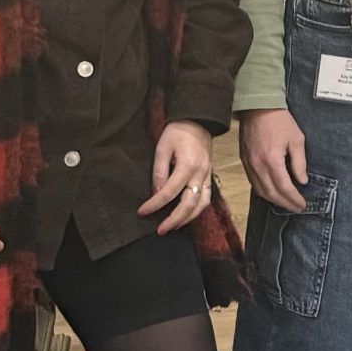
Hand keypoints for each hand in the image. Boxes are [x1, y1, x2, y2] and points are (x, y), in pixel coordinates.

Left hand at [140, 120, 215, 234]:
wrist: (198, 121)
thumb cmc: (178, 131)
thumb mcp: (162, 147)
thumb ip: (159, 171)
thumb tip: (156, 192)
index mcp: (188, 165)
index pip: (170, 192)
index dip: (154, 204)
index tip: (142, 212)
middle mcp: (200, 173)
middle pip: (189, 204)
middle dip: (174, 220)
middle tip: (160, 230)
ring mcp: (207, 175)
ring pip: (202, 204)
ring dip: (188, 218)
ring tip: (174, 226)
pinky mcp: (209, 176)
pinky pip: (207, 198)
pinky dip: (197, 210)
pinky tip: (186, 215)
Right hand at [238, 108, 309, 212]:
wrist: (257, 107)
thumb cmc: (280, 121)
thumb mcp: (297, 140)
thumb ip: (299, 162)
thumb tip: (302, 181)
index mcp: (271, 160)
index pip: (284, 187)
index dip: (293, 199)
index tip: (302, 204)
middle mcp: (257, 166)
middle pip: (271, 193)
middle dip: (284, 203)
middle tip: (296, 208)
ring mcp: (248, 164)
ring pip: (260, 190)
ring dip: (273, 200)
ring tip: (286, 203)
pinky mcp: (244, 161)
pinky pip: (253, 182)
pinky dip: (263, 191)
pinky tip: (272, 192)